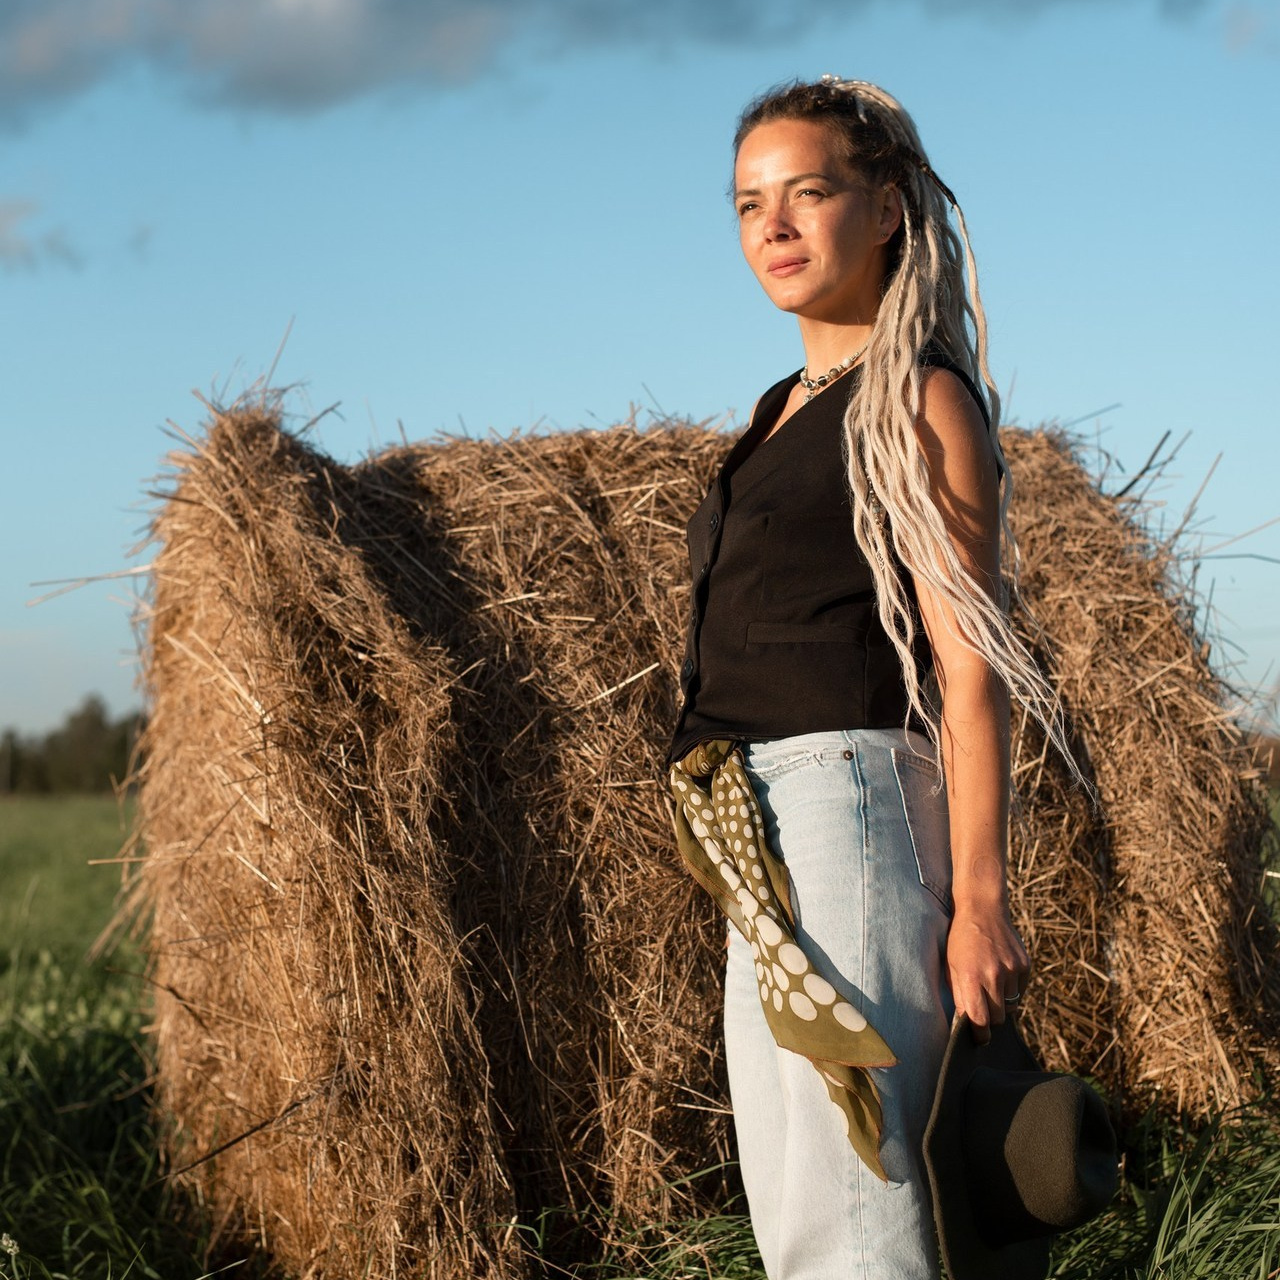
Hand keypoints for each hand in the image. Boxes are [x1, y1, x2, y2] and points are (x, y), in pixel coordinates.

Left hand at [946, 903, 1028, 1044]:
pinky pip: (1020, 991)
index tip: (979, 1039)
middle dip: (990, 1020)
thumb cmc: (961, 939)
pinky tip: (1000, 974)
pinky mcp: (1025, 965)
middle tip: (983, 1013)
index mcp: (972, 977)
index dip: (980, 1034)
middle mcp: (994, 976)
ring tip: (990, 987)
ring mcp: (1012, 970)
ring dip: (1001, 1004)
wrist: (982, 909)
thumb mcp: (951, 966)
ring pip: (1010, 1006)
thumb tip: (965, 1021)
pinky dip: (1011, 989)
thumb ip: (959, 995)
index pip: (980, 1020)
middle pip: (997, 1018)